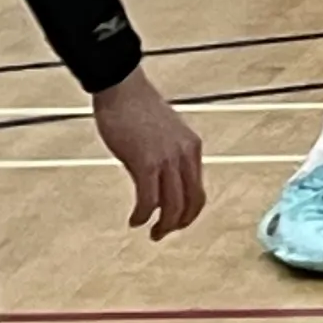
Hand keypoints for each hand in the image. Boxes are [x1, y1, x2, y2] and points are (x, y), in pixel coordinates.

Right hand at [92, 70, 204, 236]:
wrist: (122, 89)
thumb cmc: (137, 109)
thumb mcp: (162, 134)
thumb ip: (166, 156)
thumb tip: (156, 182)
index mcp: (192, 147)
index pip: (199, 190)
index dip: (189, 212)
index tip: (175, 222)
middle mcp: (185, 154)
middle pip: (191, 202)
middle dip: (179, 224)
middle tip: (162, 234)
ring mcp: (167, 159)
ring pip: (172, 206)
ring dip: (162, 226)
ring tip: (150, 233)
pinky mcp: (145, 162)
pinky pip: (148, 200)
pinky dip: (142, 215)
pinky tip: (134, 220)